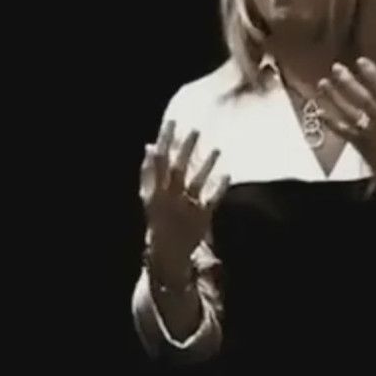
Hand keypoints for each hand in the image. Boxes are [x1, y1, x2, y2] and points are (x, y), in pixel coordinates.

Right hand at [140, 119, 230, 281]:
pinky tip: (227, 174)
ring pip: (196, 183)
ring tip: (217, 149)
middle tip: (196, 130)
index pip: (159, 160)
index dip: (165, 140)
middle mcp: (170, 197)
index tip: (172, 121)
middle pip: (178, 169)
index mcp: (154, 191)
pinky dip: (218, 188)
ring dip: (206, 165)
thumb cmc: (157, 219)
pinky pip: (211, 201)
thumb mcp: (148, 196)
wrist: (166, 253)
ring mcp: (186, 207)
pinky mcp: (201, 217)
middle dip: (185, 149)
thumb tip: (149, 145)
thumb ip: (149, 171)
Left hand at [315, 57, 375, 210]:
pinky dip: (330, 122)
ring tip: (322, 83)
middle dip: (348, 83)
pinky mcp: (361, 147)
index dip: (373, 76)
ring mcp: (370, 136)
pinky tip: (317, 110)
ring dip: (334, 98)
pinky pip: (343, 132)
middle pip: (363, 101)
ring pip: (349, 114)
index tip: (361, 61)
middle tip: (336, 67)